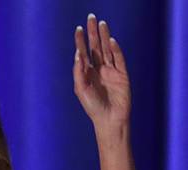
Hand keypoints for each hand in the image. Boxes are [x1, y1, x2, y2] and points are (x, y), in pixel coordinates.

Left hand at [73, 13, 130, 127]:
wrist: (109, 119)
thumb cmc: (92, 107)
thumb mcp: (81, 89)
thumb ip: (79, 72)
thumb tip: (78, 54)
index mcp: (87, 74)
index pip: (84, 53)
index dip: (81, 41)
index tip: (79, 29)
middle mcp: (99, 70)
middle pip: (96, 47)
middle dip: (93, 33)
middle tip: (91, 18)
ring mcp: (111, 72)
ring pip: (107, 50)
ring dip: (105, 37)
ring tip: (102, 24)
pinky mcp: (122, 75)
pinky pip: (119, 59)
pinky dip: (115, 50)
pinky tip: (111, 41)